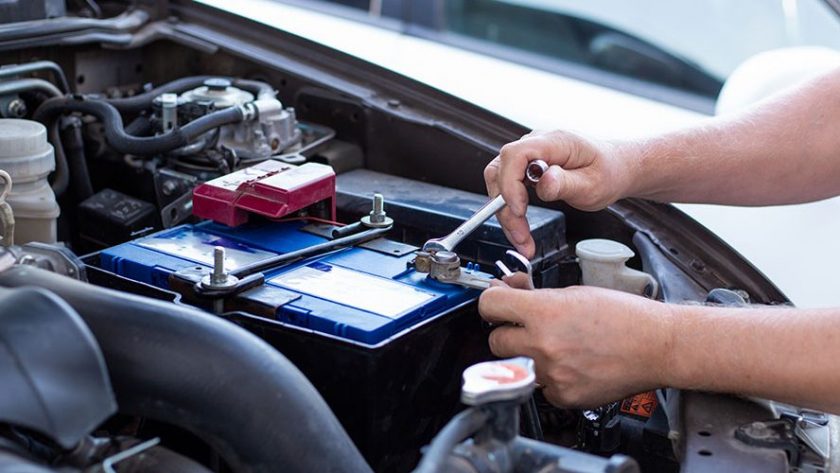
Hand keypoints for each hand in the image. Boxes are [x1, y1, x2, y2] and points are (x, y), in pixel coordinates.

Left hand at [479, 279, 674, 407]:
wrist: (657, 346)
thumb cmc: (625, 316)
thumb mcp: (575, 292)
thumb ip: (537, 297)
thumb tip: (510, 292)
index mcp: (544, 313)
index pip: (490, 306)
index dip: (491, 302)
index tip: (498, 303)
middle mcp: (543, 345)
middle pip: (495, 340)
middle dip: (508, 331)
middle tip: (526, 327)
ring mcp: (552, 374)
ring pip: (517, 365)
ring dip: (528, 355)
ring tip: (557, 346)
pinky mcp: (563, 396)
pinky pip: (540, 387)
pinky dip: (550, 377)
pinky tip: (571, 364)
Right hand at [484, 131, 635, 257]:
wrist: (615, 168)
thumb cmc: (607, 172)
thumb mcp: (593, 184)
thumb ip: (566, 183)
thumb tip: (544, 182)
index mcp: (555, 142)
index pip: (516, 154)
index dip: (510, 183)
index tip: (519, 210)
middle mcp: (537, 144)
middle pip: (501, 171)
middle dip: (505, 207)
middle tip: (520, 235)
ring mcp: (530, 155)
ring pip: (500, 182)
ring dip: (505, 213)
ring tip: (521, 238)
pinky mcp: (527, 168)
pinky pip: (508, 188)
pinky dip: (511, 211)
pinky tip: (521, 229)